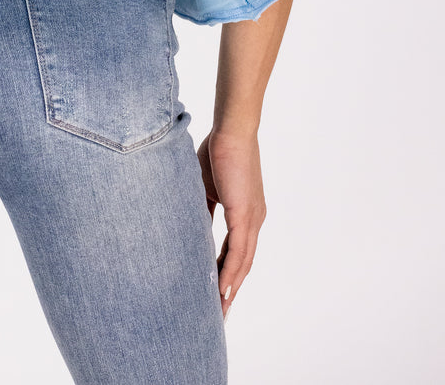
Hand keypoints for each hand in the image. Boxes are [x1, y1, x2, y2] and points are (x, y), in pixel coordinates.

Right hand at [196, 129, 266, 318]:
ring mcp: (251, 219)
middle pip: (242, 265)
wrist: (232, 129)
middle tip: (218, 315)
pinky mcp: (244, 214)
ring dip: (231, 289)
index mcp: (245, 214)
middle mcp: (253, 221)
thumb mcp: (206, 187)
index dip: (226, 274)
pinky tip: (223, 290)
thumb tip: (191, 226)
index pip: (236, 252)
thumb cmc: (218, 150)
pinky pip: (238, 251)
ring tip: (219, 312)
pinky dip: (231, 273)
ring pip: (242, 264)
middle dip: (230, 291)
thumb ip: (203, 209)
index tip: (215, 294)